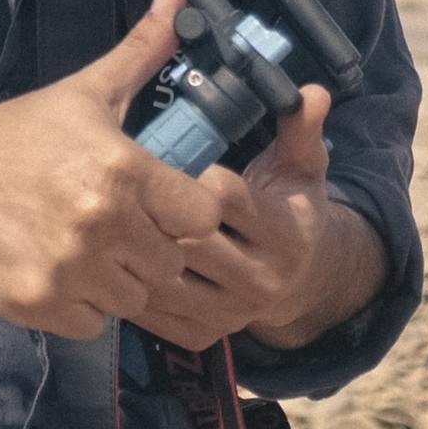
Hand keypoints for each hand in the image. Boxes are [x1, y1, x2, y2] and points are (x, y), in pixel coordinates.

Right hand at [0, 0, 235, 338]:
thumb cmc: (18, 133)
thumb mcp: (84, 90)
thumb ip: (143, 50)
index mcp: (120, 169)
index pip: (201, 214)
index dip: (188, 210)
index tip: (163, 202)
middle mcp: (100, 223)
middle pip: (170, 261)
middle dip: (151, 246)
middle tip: (119, 225)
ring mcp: (69, 268)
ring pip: (133, 296)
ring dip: (118, 278)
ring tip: (88, 247)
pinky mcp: (38, 303)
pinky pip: (92, 323)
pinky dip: (82, 304)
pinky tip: (61, 270)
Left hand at [140, 85, 369, 352]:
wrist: (297, 280)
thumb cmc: (288, 206)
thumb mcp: (302, 168)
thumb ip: (301, 130)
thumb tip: (314, 92)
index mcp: (284, 234)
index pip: (222, 198)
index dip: (191, 176)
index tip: (172, 162)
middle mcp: (260, 281)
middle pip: (187, 240)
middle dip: (155, 211)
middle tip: (127, 186)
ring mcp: (231, 315)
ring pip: (163, 278)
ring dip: (133, 248)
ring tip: (114, 218)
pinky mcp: (204, 336)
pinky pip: (152, 312)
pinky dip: (127, 283)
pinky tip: (115, 256)